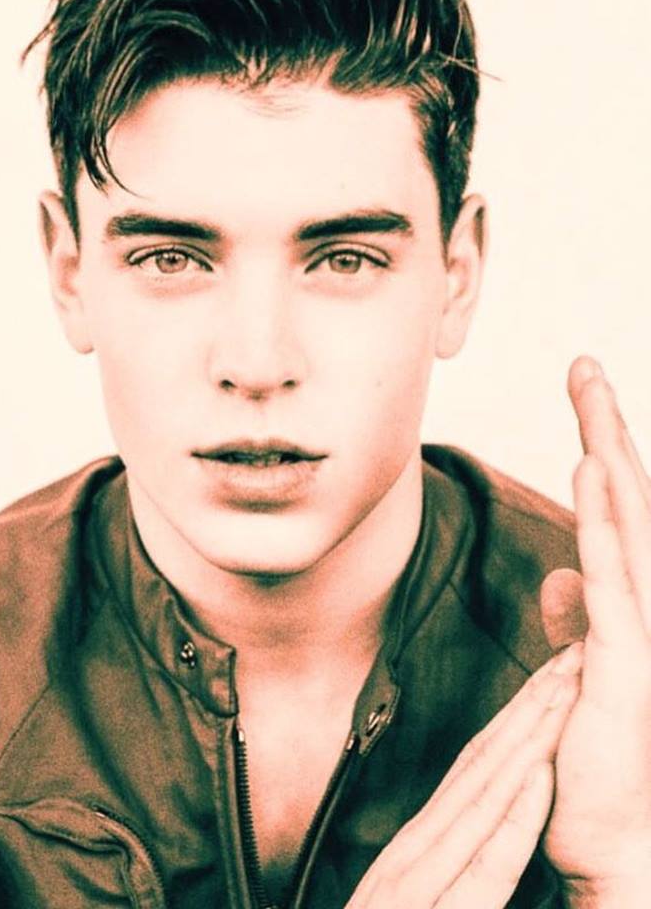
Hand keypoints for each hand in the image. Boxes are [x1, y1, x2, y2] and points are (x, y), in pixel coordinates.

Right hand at [345, 645, 581, 907]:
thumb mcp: (413, 899)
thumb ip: (443, 861)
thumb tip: (482, 822)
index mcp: (418, 847)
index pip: (474, 769)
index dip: (516, 719)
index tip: (551, 678)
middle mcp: (416, 852)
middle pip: (482, 768)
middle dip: (530, 710)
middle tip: (568, 658)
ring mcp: (419, 884)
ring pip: (485, 798)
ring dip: (528, 742)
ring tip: (563, 694)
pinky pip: (483, 865)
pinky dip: (513, 818)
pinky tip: (538, 778)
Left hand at [542, 357, 650, 905]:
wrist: (616, 836)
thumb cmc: (602, 754)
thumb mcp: (584, 668)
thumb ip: (579, 617)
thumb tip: (560, 571)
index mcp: (633, 599)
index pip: (617, 507)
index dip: (602, 445)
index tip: (582, 389)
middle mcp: (649, 603)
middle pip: (625, 498)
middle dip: (605, 426)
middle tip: (584, 366)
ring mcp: (644, 631)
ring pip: (624, 524)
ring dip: (607, 453)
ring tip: (590, 392)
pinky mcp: (626, 664)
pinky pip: (615, 580)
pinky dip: (603, 523)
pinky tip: (592, 470)